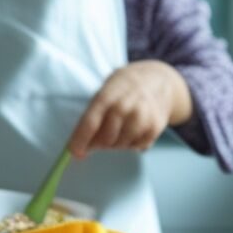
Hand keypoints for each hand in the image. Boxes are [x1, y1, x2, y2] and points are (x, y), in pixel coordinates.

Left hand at [68, 61, 191, 159]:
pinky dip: (132, 143)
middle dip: (98, 144)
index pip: (90, 123)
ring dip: (116, 143)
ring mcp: (141, 117)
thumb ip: (92, 117)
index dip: (80, 140)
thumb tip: (80, 146)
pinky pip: (137, 147)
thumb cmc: (124, 89)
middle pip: (105, 140)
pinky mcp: (155, 128)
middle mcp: (124, 107)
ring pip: (120, 145)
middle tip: (99, 138)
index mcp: (107, 96)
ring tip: (120, 128)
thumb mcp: (104, 93)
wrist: (158, 79)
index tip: (74, 153)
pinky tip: (133, 129)